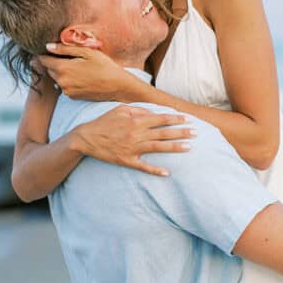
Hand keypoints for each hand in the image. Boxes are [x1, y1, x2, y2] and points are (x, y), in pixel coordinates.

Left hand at [38, 45, 141, 101]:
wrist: (118, 86)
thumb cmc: (104, 66)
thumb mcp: (86, 52)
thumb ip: (65, 49)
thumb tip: (48, 47)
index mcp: (63, 68)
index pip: (44, 60)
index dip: (46, 53)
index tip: (52, 50)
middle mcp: (62, 82)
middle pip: (49, 69)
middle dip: (55, 62)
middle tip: (71, 57)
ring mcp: (66, 91)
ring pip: (57, 78)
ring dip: (62, 72)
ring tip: (78, 67)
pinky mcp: (72, 97)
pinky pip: (64, 86)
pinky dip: (68, 80)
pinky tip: (81, 77)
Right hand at [71, 106, 196, 176]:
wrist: (86, 138)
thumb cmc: (104, 123)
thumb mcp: (119, 110)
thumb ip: (138, 110)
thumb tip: (153, 112)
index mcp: (136, 121)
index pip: (161, 119)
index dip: (175, 119)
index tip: (187, 119)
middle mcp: (136, 134)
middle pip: (163, 133)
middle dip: (181, 132)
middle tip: (196, 133)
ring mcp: (133, 148)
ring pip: (158, 148)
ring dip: (174, 148)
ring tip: (188, 148)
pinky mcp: (127, 160)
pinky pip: (144, 166)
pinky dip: (155, 170)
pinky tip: (167, 173)